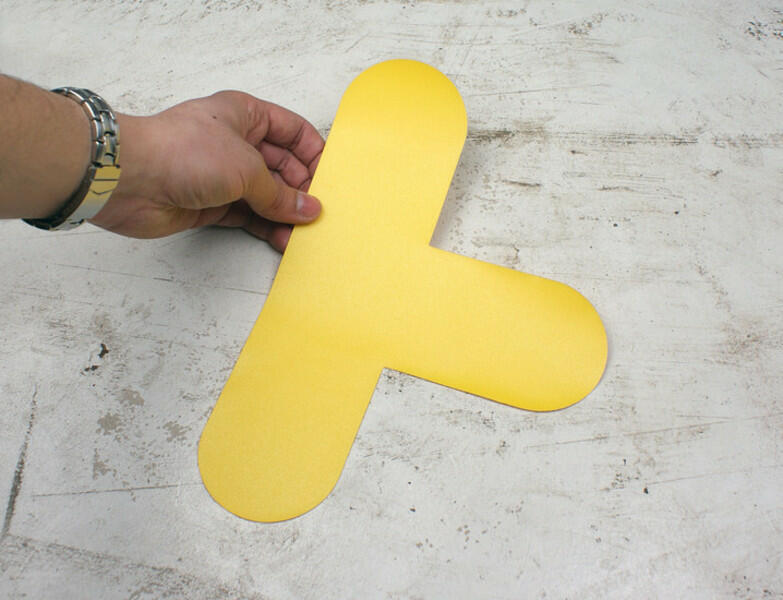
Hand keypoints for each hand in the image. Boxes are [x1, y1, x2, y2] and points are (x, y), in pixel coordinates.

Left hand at [90, 91, 323, 251]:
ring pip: (266, 195)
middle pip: (283, 166)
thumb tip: (308, 208)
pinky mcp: (212, 204)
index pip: (293, 131)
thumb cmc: (183, 152)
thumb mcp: (246, 168)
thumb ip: (279, 193)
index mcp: (246, 115)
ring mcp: (223, 175)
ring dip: (286, 214)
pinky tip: (284, 241)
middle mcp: (237, 143)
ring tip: (306, 234)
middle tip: (320, 213)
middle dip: (302, 190)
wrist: (129, 179)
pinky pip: (249, 216)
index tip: (330, 180)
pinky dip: (267, 228)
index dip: (314, 154)